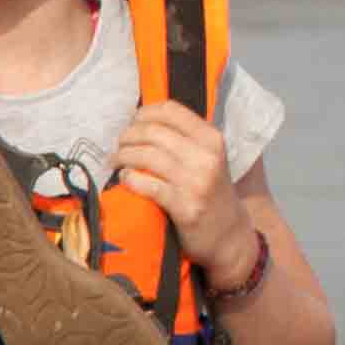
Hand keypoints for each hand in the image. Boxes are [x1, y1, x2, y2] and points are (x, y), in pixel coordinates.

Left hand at [114, 101, 237, 267]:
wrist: (228, 233)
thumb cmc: (210, 191)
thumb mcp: (208, 158)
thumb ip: (184, 139)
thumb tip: (143, 121)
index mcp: (212, 138)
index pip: (171, 110)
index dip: (144, 113)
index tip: (132, 122)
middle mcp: (206, 156)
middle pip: (153, 132)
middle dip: (127, 136)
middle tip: (118, 145)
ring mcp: (195, 181)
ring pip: (146, 156)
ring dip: (122, 156)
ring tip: (115, 161)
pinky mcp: (184, 206)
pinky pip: (146, 185)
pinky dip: (130, 179)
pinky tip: (125, 178)